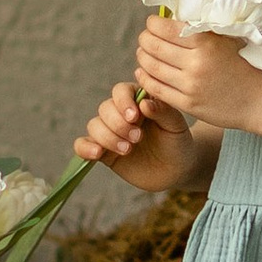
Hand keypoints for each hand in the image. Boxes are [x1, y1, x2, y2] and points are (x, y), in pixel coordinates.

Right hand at [72, 74, 196, 190]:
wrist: (176, 170)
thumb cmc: (178, 142)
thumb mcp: (176, 126)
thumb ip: (163, 111)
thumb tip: (144, 103)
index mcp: (138, 100)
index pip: (121, 91)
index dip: (123, 102)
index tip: (134, 116)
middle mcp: (120, 113)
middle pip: (105, 108)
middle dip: (118, 124)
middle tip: (137, 138)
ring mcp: (110, 132)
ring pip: (94, 125)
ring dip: (107, 137)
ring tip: (127, 150)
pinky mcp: (103, 152)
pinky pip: (83, 145)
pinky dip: (84, 148)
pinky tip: (96, 154)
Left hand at [131, 15, 261, 134]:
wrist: (259, 99)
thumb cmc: (243, 64)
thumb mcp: (226, 38)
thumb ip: (201, 28)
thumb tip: (172, 15)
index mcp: (205, 43)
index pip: (164, 28)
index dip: (152, 23)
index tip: (153, 23)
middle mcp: (195, 63)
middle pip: (153, 47)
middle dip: (144, 39)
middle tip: (146, 37)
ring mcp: (190, 86)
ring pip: (151, 67)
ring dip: (142, 57)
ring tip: (144, 53)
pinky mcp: (187, 104)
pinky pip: (155, 89)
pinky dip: (145, 78)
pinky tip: (143, 72)